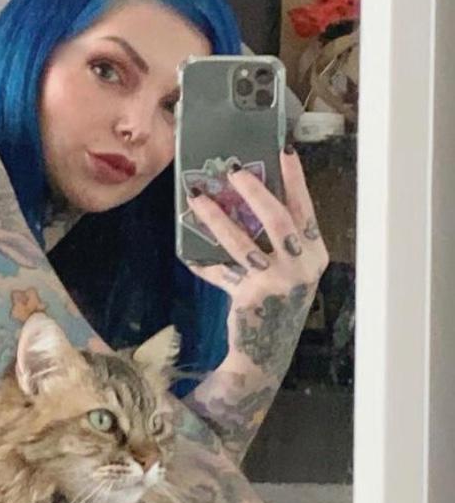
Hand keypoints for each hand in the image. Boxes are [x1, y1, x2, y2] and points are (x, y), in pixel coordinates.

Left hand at [183, 147, 329, 371]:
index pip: (306, 209)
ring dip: (217, 217)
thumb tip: (242, 198)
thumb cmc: (276, 301)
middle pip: (278, 219)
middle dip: (255, 191)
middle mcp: (303, 266)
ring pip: (242, 241)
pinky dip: (202, 261)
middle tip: (233, 170)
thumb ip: (273, 241)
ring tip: (198, 197)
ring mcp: (278, 281)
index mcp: (315, 254)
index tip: (285, 151)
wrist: (266, 352)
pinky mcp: (252, 294)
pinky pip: (220, 270)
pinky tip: (187, 250)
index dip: (295, 180)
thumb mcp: (287, 269)